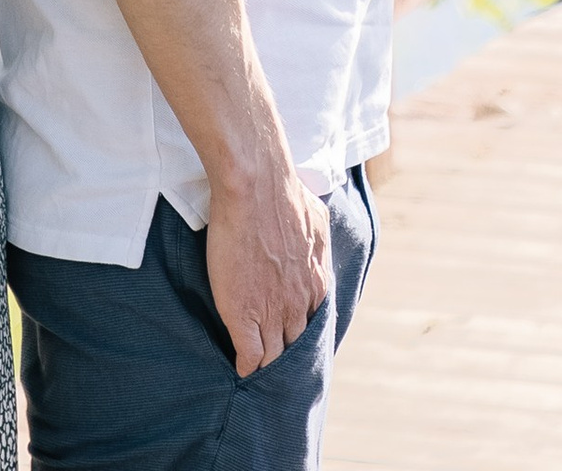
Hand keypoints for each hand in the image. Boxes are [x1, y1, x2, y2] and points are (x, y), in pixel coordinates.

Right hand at [204, 160, 329, 379]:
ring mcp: (272, 312)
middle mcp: (299, 304)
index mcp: (317, 284)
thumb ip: (318, 244)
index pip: (314, 327)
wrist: (256, 187)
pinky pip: (249, 355)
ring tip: (260, 373)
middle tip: (279, 367)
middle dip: (288, 357)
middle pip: (296, 347)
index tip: (294, 340)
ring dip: (268, 366)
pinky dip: (247, 365)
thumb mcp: (318, 222)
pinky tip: (243, 369)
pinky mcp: (243, 315)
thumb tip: (316, 247)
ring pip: (274, 357)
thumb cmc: (284, 195)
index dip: (302, 336)